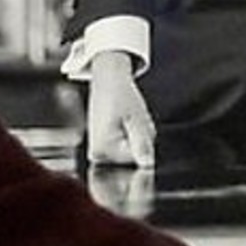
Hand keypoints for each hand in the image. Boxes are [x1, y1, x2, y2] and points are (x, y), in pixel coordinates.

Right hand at [86, 52, 156, 167]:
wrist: (108, 80)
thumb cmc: (120, 95)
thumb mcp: (136, 119)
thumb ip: (142, 143)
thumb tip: (147, 165)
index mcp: (102, 150)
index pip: (137, 159)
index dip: (143, 140)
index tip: (135, 123)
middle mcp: (97, 155)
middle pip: (134, 158)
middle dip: (141, 140)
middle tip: (133, 120)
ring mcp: (99, 151)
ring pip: (132, 151)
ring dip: (138, 136)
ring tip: (128, 119)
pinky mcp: (102, 146)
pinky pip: (127, 146)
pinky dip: (132, 135)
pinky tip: (125, 122)